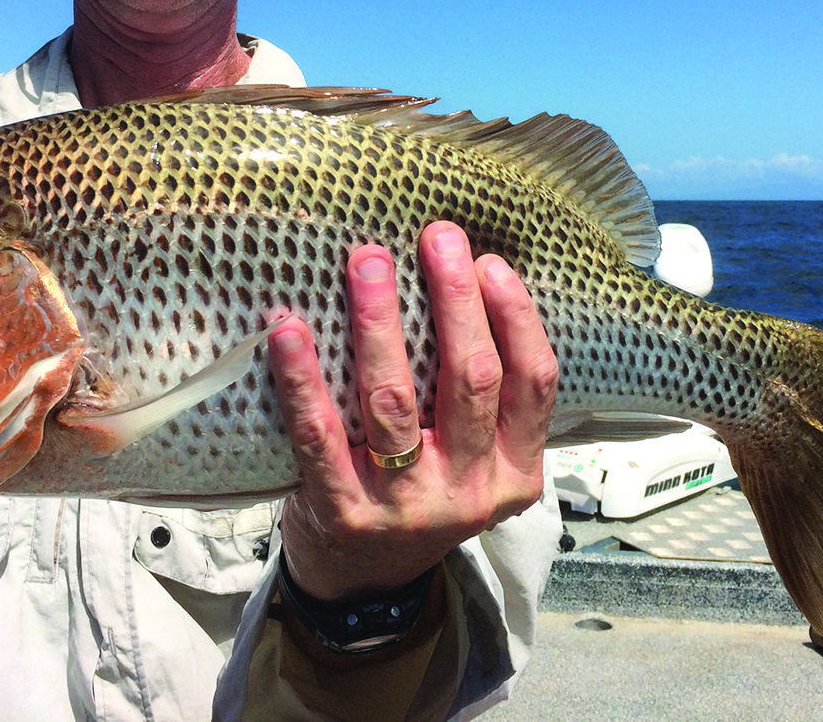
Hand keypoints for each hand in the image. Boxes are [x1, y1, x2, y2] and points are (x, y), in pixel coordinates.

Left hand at [267, 221, 558, 602]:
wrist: (364, 585)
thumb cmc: (420, 492)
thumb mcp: (474, 459)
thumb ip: (478, 398)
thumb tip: (462, 277)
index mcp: (515, 473)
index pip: (534, 383)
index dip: (516, 317)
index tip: (490, 261)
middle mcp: (468, 491)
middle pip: (470, 380)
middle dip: (455, 300)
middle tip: (437, 236)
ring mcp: (404, 505)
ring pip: (395, 400)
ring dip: (379, 322)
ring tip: (367, 261)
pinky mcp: (341, 511)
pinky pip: (320, 435)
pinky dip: (303, 378)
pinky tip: (288, 330)